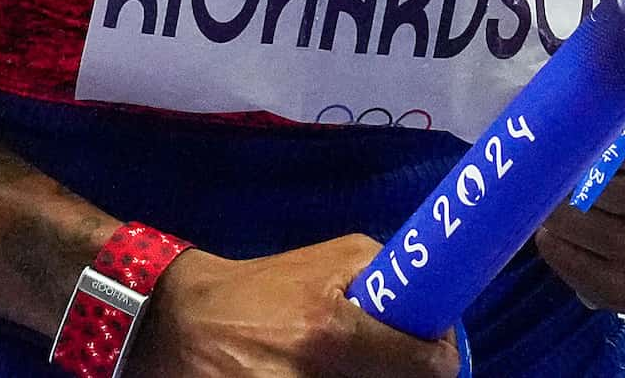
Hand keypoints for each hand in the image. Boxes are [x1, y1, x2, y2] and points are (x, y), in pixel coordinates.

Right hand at [129, 234, 459, 377]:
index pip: (425, 366)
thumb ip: (384, 276)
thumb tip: (432, 309)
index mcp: (331, 330)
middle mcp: (315, 377)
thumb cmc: (264, 289)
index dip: (439, 360)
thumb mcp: (330, 258)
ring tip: (350, 368)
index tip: (433, 353)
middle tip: (392, 364)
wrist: (185, 329)